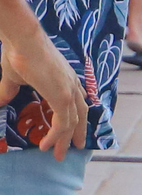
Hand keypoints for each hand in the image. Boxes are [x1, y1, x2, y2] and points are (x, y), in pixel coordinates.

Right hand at [0, 37, 90, 158]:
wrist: (23, 40)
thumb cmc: (18, 53)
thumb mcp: (14, 78)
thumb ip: (9, 91)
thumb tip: (0, 102)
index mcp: (67, 79)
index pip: (77, 103)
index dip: (76, 118)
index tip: (74, 131)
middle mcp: (73, 85)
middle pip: (80, 115)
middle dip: (76, 133)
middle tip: (73, 148)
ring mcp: (70, 91)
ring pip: (72, 123)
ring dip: (64, 140)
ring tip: (58, 154)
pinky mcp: (63, 97)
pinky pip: (63, 123)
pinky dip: (56, 136)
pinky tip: (46, 146)